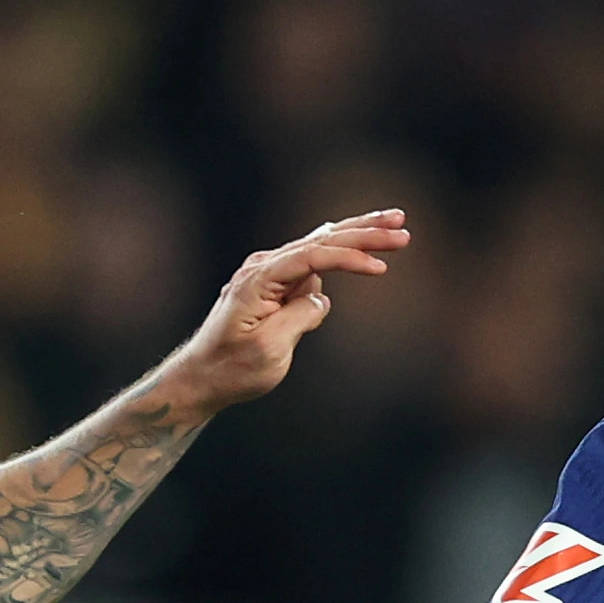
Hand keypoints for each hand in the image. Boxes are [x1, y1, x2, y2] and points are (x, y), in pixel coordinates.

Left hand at [156, 212, 411, 413]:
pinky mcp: (274, 284)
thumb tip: (321, 297)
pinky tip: (360, 237)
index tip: (381, 268)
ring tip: (393, 224)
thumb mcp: (269, 350)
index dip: (350, 258)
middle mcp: (262, 267)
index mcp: (259, 279)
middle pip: (321, 240)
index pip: (313, 257)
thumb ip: (299, 316)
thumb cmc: (232, 369)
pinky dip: (340, 249)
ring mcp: (268, 273)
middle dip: (364, 232)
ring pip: (320, 244)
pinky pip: (312, 260)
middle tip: (402, 226)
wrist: (201, 378)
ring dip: (357, 234)